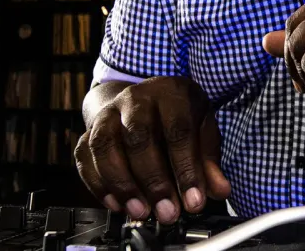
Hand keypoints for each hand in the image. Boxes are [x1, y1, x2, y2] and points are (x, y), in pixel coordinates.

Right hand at [74, 76, 230, 223]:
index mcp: (170, 92)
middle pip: (138, 136)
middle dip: (153, 180)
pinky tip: (117, 204)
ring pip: (105, 145)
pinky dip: (98, 185)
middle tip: (167, 211)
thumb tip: (219, 189)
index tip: (194, 200)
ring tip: (140, 212)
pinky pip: (85, 157)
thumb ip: (208, 160)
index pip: (178, 129)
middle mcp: (135, 98)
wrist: (143, 99)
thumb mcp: (202, 128)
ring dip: (122, 184)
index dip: (186, 168)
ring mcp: (108, 113)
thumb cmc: (177, 115)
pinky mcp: (89, 131)